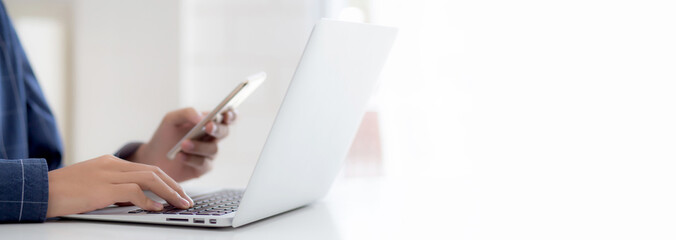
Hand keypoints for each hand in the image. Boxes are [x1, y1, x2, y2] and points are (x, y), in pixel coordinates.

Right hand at [46, 155, 193, 217]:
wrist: (40, 190)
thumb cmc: (64, 191)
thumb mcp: (94, 185)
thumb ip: (115, 189)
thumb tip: (136, 200)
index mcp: (111, 162)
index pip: (148, 168)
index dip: (167, 180)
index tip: (178, 192)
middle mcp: (113, 165)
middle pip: (154, 171)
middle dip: (174, 186)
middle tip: (187, 200)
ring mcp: (108, 175)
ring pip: (149, 179)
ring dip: (169, 193)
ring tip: (180, 204)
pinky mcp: (102, 188)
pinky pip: (134, 192)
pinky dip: (149, 201)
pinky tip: (157, 208)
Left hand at [128, 107, 236, 181]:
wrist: (153, 157)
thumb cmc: (165, 136)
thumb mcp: (172, 119)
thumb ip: (187, 113)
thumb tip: (202, 117)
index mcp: (207, 123)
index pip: (226, 117)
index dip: (231, 115)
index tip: (227, 113)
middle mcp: (211, 138)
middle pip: (224, 132)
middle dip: (217, 129)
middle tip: (208, 126)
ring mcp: (208, 154)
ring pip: (213, 149)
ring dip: (199, 146)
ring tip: (183, 144)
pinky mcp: (202, 168)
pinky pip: (204, 164)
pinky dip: (192, 159)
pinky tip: (181, 156)